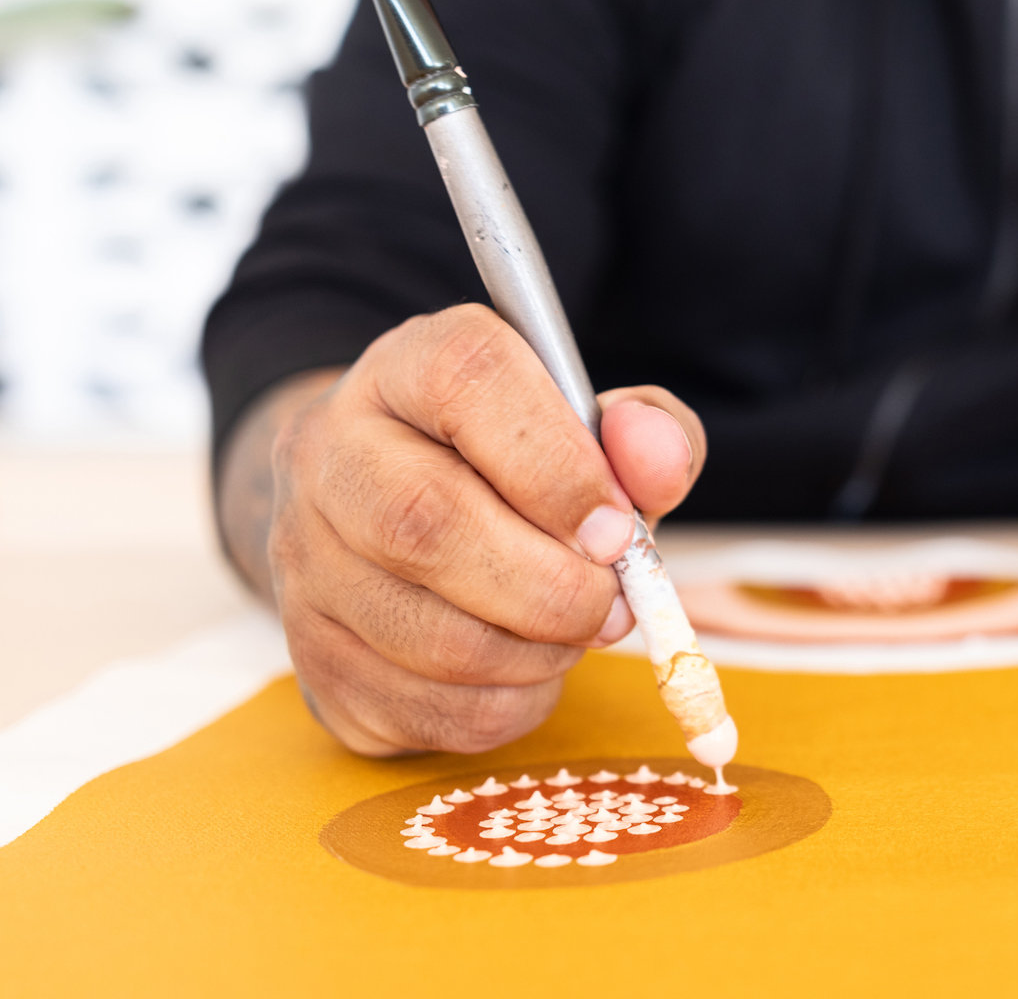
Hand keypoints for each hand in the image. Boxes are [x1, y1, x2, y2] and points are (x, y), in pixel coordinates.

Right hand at [226, 304, 705, 755]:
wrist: (391, 516)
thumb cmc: (516, 467)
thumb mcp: (593, 427)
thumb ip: (647, 432)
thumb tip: (655, 464)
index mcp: (407, 368)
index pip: (467, 379)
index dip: (557, 464)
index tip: (616, 527)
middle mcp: (330, 453)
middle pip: (426, 523)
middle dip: (551, 585)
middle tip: (611, 600)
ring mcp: (302, 560)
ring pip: (430, 637)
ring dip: (539, 653)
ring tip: (575, 629)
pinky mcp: (311, 658)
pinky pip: (429, 710)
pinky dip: (508, 704)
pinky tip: (527, 668)